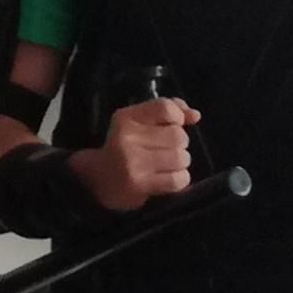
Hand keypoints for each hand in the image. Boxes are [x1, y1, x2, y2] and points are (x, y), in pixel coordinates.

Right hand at [79, 97, 197, 213]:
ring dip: (181, 163)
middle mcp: (128, 138)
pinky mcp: (139, 184)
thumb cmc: (124, 148)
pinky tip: (169, 178)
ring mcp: (133, 162)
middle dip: (180, 144)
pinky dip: (180, 179)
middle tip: (168, 150)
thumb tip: (194, 115)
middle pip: (178, 135)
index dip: (178, 116)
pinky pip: (177, 179)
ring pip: (180, 158)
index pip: (165, 108)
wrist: (98, 181)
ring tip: (168, 165)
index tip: (174, 124)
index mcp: (127, 118)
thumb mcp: (139, 122)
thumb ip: (168, 112)